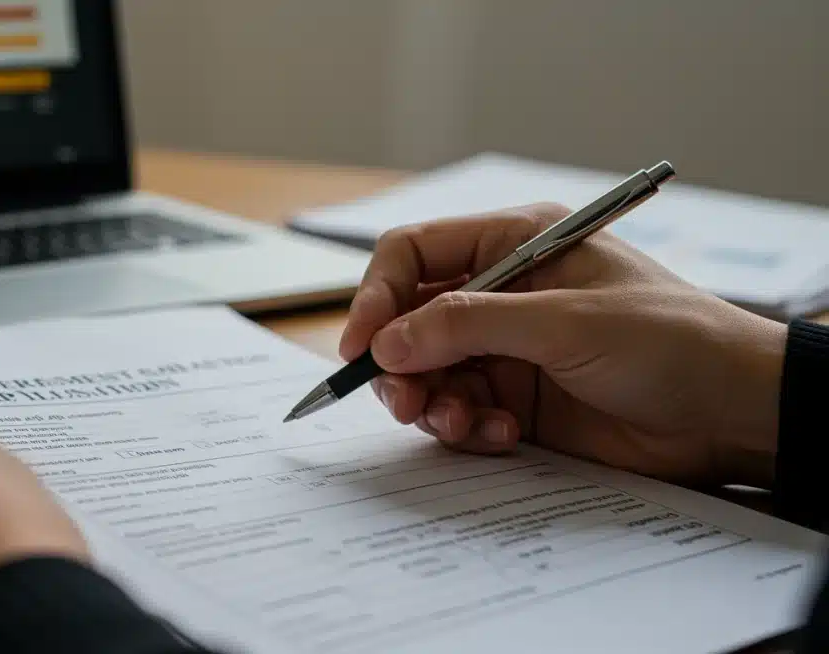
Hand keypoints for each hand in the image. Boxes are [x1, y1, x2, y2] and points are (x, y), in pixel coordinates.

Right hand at [340, 203, 786, 488]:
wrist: (732, 414)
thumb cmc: (670, 342)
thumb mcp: (565, 322)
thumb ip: (469, 326)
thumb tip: (386, 342)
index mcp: (514, 245)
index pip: (415, 254)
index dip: (377, 295)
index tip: (360, 345)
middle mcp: (502, 294)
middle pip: (410, 319)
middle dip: (399, 361)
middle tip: (404, 399)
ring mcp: (507, 348)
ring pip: (427, 371)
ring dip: (430, 401)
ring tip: (459, 422)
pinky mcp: (516, 399)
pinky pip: (459, 411)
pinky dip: (465, 427)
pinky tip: (499, 434)